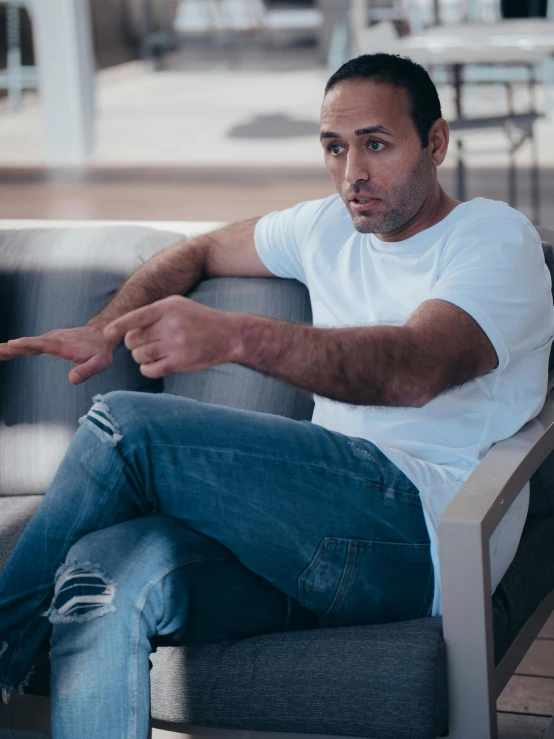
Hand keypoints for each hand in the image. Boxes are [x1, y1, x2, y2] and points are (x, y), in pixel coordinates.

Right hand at [0, 325, 118, 384]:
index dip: (25, 345)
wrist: (103, 334)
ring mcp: (50, 339)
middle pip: (28, 343)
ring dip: (9, 348)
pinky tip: (7, 351)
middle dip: (10, 348)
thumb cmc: (102, 350)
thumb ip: (87, 371)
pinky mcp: (49, 341)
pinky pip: (30, 344)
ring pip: (26, 343)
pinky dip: (16, 347)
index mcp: (62, 344)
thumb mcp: (100, 363)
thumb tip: (72, 380)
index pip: (40, 344)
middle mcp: (53, 339)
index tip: (10, 345)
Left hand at [104, 295, 239, 378]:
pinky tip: (154, 365)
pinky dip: (147, 369)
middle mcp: (171, 324)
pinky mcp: (181, 362)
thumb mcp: (179, 306)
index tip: (107, 334)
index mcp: (168, 307)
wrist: (229, 335)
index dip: (118, 327)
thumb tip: (125, 328)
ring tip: (151, 354)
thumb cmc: (200, 320)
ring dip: (140, 357)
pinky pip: (151, 369)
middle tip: (144, 344)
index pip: (135, 317)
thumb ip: (154, 313)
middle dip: (134, 344)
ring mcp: (176, 344)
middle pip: (134, 339)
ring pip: (140, 355)